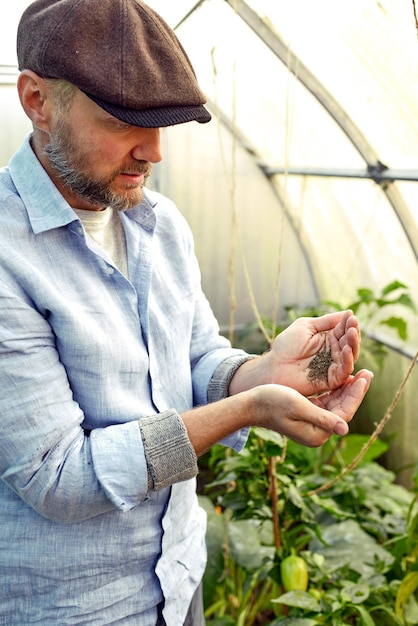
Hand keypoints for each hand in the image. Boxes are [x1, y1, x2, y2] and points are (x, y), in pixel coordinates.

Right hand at [254, 369, 372, 447]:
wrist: (251, 404)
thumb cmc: (272, 403)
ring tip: (360, 372)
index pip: (344, 413)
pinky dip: (336, 390)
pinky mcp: (309, 414)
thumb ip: (322, 418)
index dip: (356, 394)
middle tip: (368, 372)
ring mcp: (314, 424)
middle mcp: (318, 432)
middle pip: (343, 409)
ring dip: (347, 389)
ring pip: (337, 404)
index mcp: (317, 434)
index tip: (364, 376)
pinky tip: (343, 377)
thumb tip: (344, 430)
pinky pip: (328, 402)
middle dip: (355, 390)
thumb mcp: (298, 406)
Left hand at [265, 310, 359, 395]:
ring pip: (350, 356)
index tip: (351, 316)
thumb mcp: (306, 326)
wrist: (274, 365)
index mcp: (328, 339)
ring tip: (352, 333)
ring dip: (353, 345)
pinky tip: (347, 350)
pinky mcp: (331, 380)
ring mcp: (333, 366)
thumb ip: (326, 321)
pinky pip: (343, 371)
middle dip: (353, 333)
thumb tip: (347, 313)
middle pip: (350, 343)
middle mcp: (333, 352)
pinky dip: (348, 361)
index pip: (343, 330)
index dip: (348, 323)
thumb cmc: (286, 345)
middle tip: (353, 325)